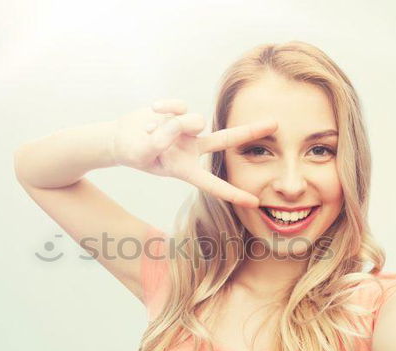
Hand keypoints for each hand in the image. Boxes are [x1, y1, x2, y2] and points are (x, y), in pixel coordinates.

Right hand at [111, 99, 276, 207]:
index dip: (233, 193)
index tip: (255, 202)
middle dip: (250, 132)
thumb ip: (164, 139)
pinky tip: (154, 111)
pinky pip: (179, 105)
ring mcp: (188, 130)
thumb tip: (184, 121)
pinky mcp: (180, 112)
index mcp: (186, 169)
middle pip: (226, 140)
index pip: (213, 183)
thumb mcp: (144, 152)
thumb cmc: (133, 152)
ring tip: (151, 129)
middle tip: (275, 124)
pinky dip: (165, 107)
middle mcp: (193, 149)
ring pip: (193, 121)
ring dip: (172, 124)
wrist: (120, 138)